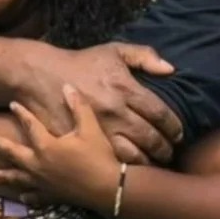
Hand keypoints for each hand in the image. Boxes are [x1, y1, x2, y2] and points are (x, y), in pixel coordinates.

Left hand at [0, 85, 120, 211]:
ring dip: (6, 176)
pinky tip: (23, 196)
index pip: (30, 126)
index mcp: (46, 146)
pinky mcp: (52, 196)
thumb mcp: (90, 128)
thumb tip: (67, 87)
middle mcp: (38, 165)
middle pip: (13, 153)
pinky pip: (35, 196)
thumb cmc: (99, 156)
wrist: (108, 189)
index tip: (12, 104)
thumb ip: (78, 107)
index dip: (21, 114)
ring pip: (19, 178)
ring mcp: (43, 183)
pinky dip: (28, 195)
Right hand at [17, 42, 182, 164]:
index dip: (174, 127)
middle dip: (165, 149)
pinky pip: (108, 160)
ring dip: (147, 162)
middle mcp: (115, 111)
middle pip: (150, 138)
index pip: (160, 113)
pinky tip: (129, 168)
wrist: (41, 75)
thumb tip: (171, 70)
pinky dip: (123, 167)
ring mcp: (97, 129)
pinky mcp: (81, 142)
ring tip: (153, 163)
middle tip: (170, 152)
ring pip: (132, 155)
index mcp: (125, 88)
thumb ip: (144, 56)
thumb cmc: (81, 63)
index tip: (178, 133)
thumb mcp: (113, 50)